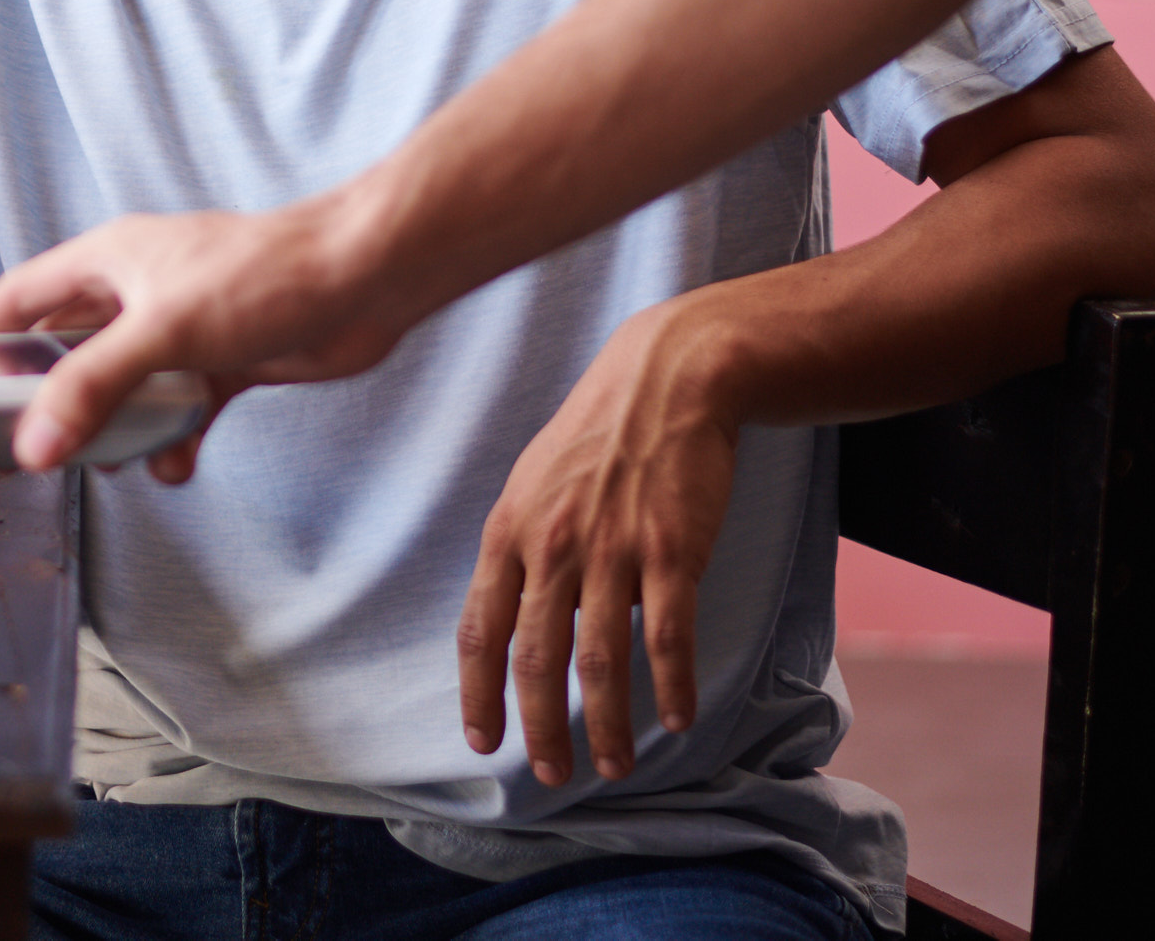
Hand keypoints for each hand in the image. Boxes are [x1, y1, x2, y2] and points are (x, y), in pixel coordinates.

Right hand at [0, 192, 426, 479]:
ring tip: (117, 462)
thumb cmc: (265, 276)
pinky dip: (173, 440)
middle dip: (56, 402)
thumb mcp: (161, 332)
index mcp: (107, 262)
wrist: (366, 280)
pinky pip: (178, 409)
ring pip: (125, 388)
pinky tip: (180, 462)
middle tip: (39, 449)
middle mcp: (137, 292)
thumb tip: (34, 443)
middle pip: (68, 351)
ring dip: (119, 430)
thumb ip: (92, 387)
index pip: (19, 297)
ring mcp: (181, 328)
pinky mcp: (223, 361)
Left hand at [458, 301, 739, 784]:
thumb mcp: (533, 485)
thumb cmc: (595, 436)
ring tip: (615, 765)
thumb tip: (517, 621)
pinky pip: (667, 636)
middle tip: (551, 774)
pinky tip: (676, 718)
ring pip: (600, 661)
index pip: (479, 629)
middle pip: (535, 659)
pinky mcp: (672, 551)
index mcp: (509, 531)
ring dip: (605, 726)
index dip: (478, 693)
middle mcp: (552, 545)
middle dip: (540, 728)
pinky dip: (672, 686)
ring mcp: (612, 549)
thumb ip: (521, 552)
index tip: (483, 741)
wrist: (666, 380)